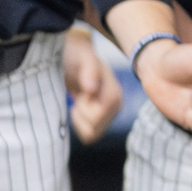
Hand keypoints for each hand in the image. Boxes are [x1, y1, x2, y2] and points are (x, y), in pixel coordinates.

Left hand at [62, 27, 122, 143]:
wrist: (74, 55)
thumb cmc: (76, 54)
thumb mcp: (81, 57)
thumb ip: (89, 69)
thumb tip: (92, 88)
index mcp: (114, 93)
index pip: (97, 117)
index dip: (83, 107)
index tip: (81, 91)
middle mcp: (117, 105)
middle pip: (94, 129)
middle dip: (80, 114)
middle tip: (80, 94)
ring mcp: (110, 113)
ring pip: (92, 135)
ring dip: (79, 120)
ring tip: (79, 100)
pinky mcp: (103, 119)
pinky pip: (90, 135)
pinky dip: (79, 124)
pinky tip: (78, 107)